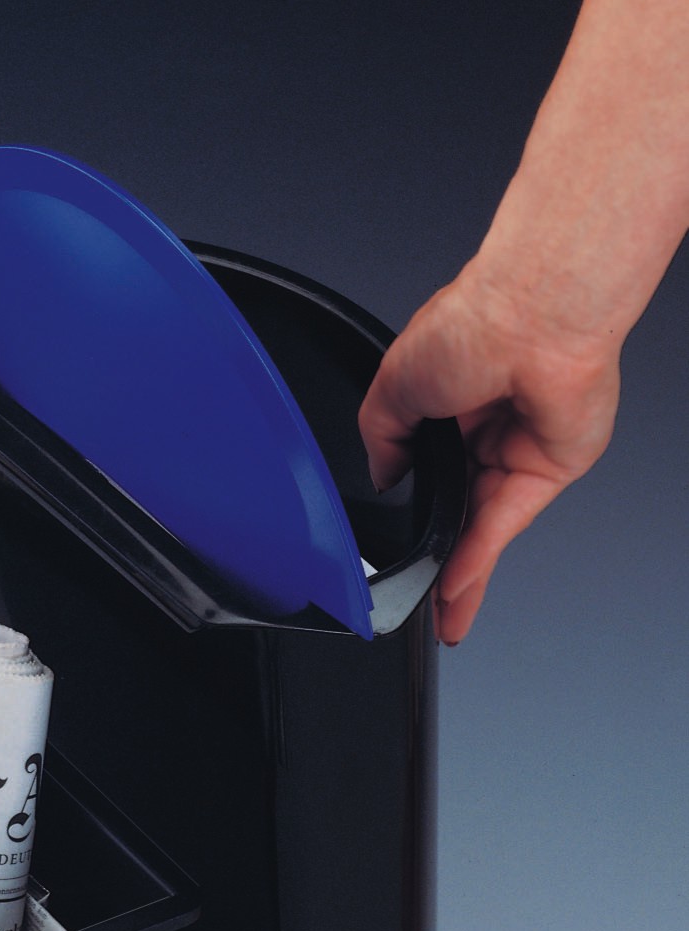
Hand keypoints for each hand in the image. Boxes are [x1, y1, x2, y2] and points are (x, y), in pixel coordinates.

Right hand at [357, 265, 620, 642]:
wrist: (532, 316)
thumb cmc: (473, 323)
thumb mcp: (392, 386)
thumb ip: (382, 439)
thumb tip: (381, 476)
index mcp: (451, 403)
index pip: (429, 473)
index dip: (413, 512)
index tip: (396, 547)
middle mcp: (488, 429)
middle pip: (458, 510)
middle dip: (439, 557)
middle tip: (420, 599)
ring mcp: (520, 451)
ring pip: (481, 526)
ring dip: (460, 573)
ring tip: (438, 614)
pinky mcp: (549, 469)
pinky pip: (504, 523)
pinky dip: (477, 556)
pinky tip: (454, 587)